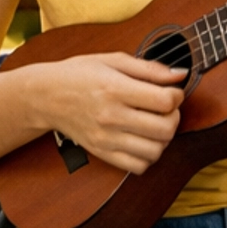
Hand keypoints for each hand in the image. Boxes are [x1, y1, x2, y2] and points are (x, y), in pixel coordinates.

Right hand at [44, 51, 184, 174]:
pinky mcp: (101, 152)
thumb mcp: (113, 60)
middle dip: (174, 118)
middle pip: (165, 129)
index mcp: (115, 89)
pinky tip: (143, 141)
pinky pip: (138, 166)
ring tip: (154, 125)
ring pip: (155, 151)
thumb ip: (149, 68)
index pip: (164, 101)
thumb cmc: (79, 74)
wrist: (45, 96)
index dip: (176, 96)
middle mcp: (111, 116)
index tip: (170, 92)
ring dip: (163, 139)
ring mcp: (106, 138)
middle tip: (165, 109)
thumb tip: (181, 75)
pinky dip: (148, 156)